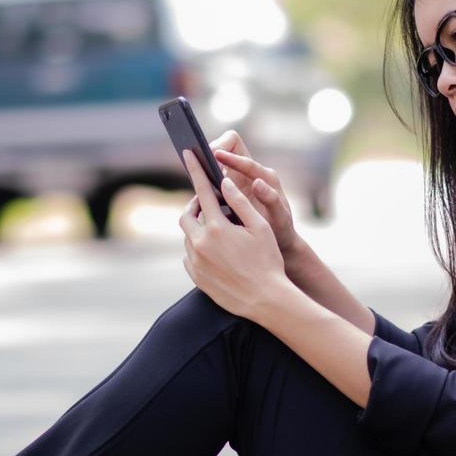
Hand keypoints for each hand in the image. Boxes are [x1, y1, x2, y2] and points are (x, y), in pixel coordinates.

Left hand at [177, 148, 288, 320]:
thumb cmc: (268, 261)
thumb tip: (225, 182)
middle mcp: (201, 243)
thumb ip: (241, 203)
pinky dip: (197, 248)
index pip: (202, 191)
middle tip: (207, 204)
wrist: (266, 300)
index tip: (187, 154)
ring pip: (187, 236)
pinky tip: (214, 251)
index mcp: (218, 227)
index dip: (195, 170)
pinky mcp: (196, 277)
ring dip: (197, 229)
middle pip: (186, 215)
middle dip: (194, 205)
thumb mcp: (261, 228)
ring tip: (216, 230)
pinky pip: (189, 256)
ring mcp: (196, 261)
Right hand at [208, 129, 299, 259]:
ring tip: (194, 170)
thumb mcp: (279, 218)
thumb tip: (257, 182)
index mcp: (265, 176)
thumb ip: (271, 200)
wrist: (280, 241)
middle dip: (214, 149)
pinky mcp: (232, 190)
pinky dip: (207, 179)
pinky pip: (217, 177)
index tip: (215, 155)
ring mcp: (241, 180)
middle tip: (200, 159)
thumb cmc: (282, 230)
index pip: (244, 156)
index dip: (229, 154)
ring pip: (220, 161)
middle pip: (229, 146)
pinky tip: (197, 189)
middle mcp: (252, 173)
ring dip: (208, 164)